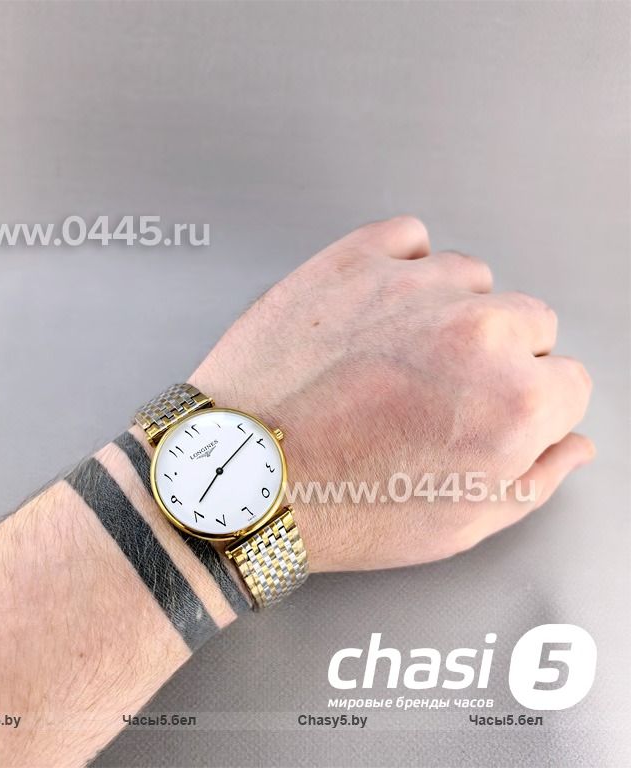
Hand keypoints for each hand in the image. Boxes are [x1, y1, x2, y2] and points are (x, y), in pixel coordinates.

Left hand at [190, 217, 592, 571]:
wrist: (245, 476)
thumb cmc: (342, 506)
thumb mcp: (461, 523)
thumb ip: (536, 476)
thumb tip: (570, 441)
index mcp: (515, 401)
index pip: (569, 380)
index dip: (530, 406)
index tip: (489, 414)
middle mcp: (475, 332)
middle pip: (529, 322)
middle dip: (498, 357)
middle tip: (438, 391)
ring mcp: (411, 287)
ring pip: (471, 279)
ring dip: (450, 311)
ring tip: (398, 354)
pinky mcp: (354, 261)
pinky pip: (410, 239)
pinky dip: (404, 264)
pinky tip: (380, 306)